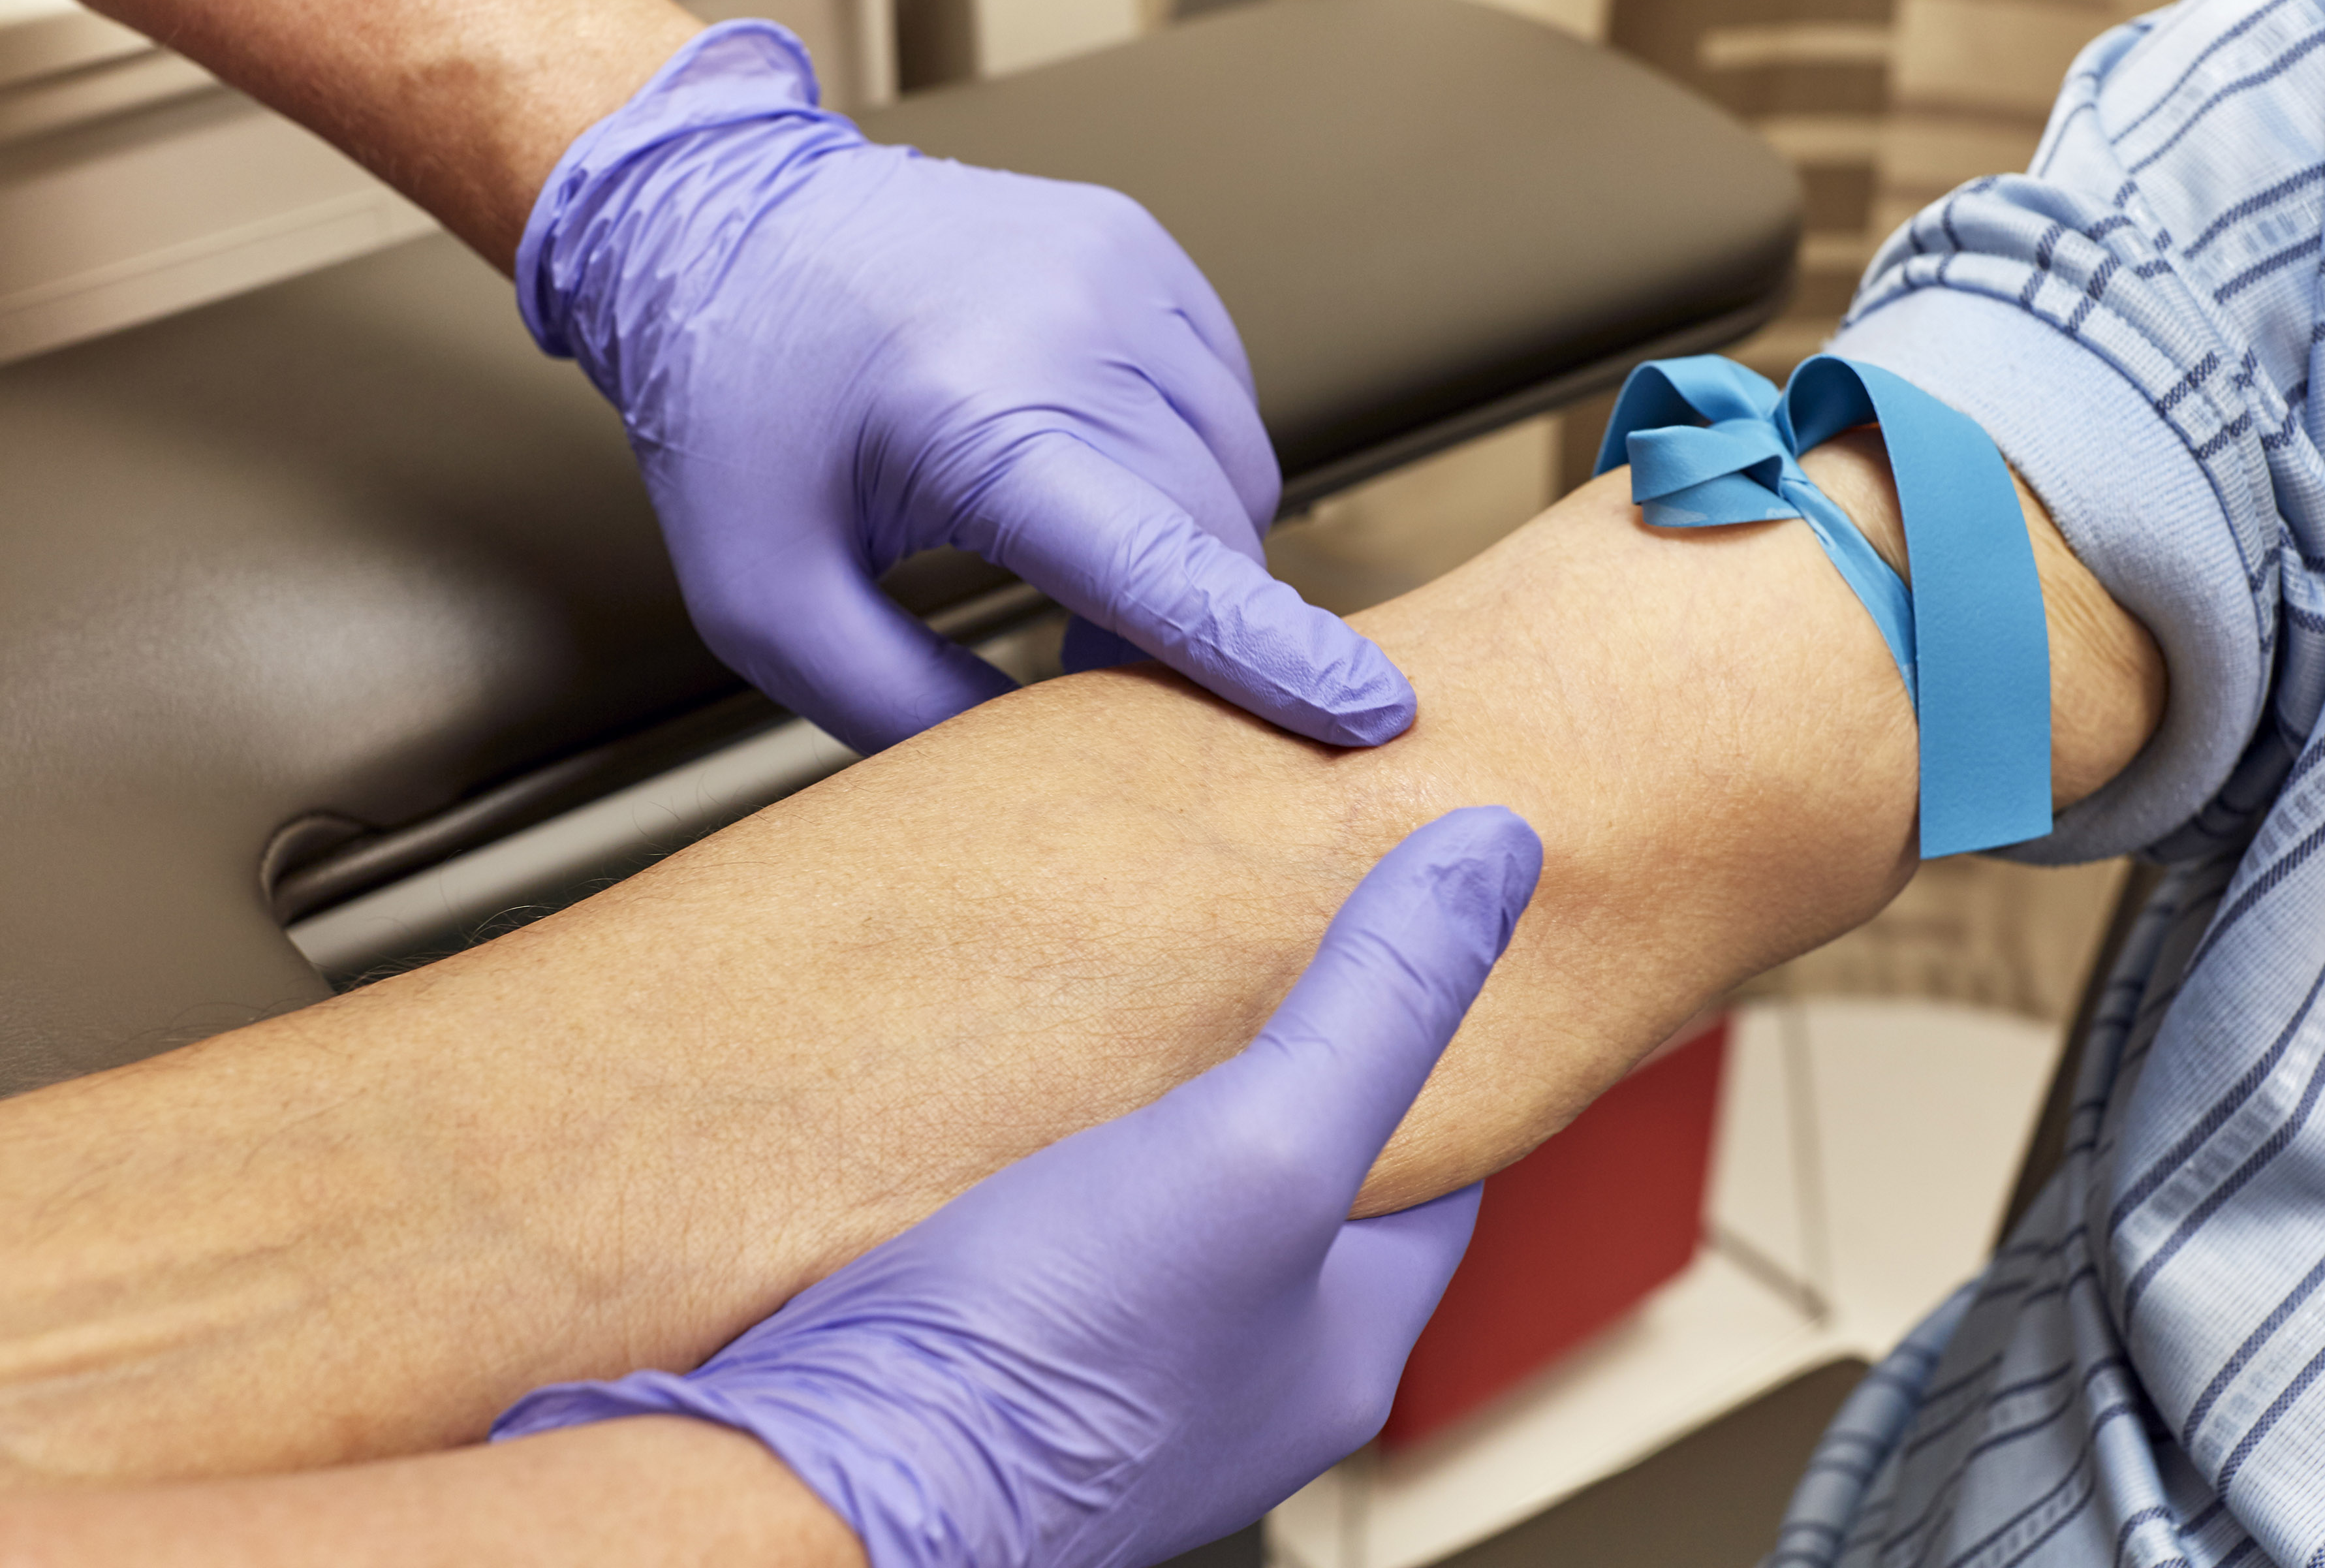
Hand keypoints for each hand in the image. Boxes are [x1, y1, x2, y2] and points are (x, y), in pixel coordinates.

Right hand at [494, 806, 1540, 1567]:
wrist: (815, 1481)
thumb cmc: (1048, 1371)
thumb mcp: (1261, 1150)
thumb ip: (1377, 1010)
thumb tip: (1490, 863)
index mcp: (1338, 1349)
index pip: (1440, 1166)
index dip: (1432, 1040)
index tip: (1410, 936)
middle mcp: (1234, 1371)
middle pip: (1300, 1172)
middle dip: (1282, 1056)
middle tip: (1258, 930)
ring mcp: (1110, 1365)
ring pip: (1168, 1187)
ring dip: (1153, 1090)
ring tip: (1134, 976)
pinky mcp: (990, 1340)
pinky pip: (1051, 1209)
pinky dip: (1047, 1133)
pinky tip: (1010, 1066)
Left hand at [518, 20, 1416, 754]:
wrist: (715, 218)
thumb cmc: (735, 423)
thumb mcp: (769, 605)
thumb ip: (904, 709)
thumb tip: (1050, 768)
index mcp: (972, 416)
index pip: (1160, 558)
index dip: (1268, 653)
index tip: (1373, 717)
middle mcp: (1070, 320)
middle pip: (1212, 529)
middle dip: (1181, 623)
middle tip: (1078, 660)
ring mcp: (1118, 265)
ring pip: (1236, 465)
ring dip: (1190, 542)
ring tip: (1072, 555)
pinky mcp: (1138, 243)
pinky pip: (1220, 396)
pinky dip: (1184, 459)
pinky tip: (1093, 462)